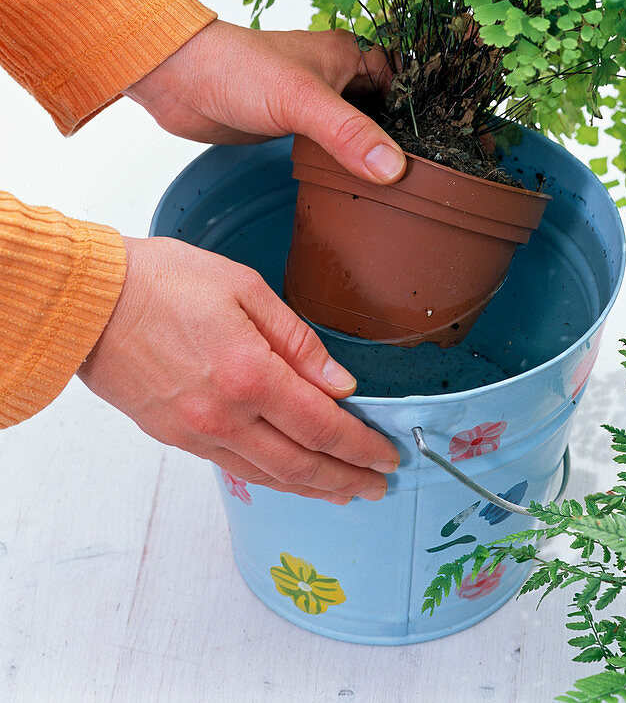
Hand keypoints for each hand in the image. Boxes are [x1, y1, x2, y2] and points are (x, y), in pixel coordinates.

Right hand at [78, 237, 400, 502]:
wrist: (90, 301)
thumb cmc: (164, 281)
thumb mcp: (245, 288)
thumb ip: (298, 340)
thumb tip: (341, 383)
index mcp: (251, 374)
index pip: (322, 426)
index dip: (360, 446)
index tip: (387, 455)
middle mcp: (225, 416)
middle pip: (301, 464)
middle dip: (347, 479)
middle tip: (378, 487)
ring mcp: (197, 433)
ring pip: (269, 475)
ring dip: (313, 489)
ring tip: (344, 493)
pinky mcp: (174, 437)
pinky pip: (234, 468)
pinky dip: (271, 478)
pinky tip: (289, 477)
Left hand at [125, 20, 405, 183]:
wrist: (176, 80)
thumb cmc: (235, 68)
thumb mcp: (302, 101)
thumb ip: (349, 134)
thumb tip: (393, 168)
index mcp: (349, 53)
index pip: (403, 83)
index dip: (421, 113)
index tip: (443, 147)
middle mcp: (336, 76)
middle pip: (384, 109)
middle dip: (399, 138)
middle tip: (424, 176)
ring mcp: (313, 102)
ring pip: (356, 129)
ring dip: (369, 153)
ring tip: (398, 186)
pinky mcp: (291, 126)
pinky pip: (330, 146)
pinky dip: (342, 162)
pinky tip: (353, 183)